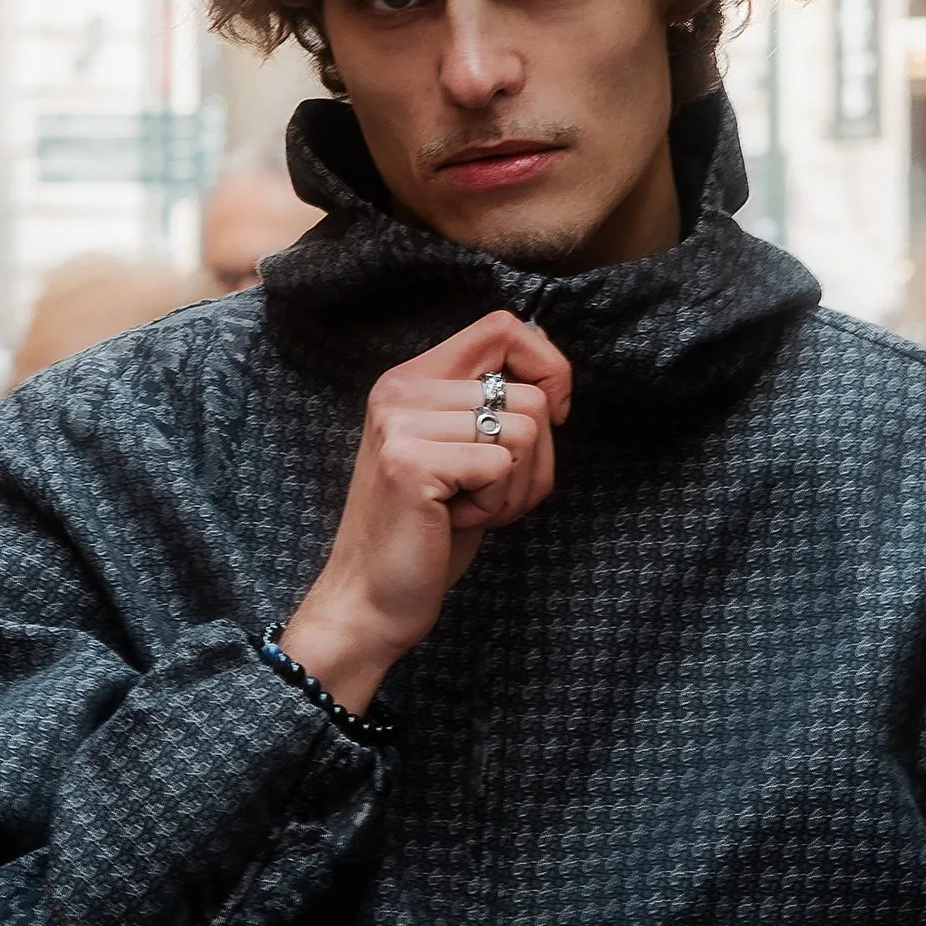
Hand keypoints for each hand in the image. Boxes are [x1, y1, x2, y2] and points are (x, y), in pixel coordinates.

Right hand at [279, 309, 571, 711]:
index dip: (548, 365)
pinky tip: (457, 520)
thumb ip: (494, 403)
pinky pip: (503, 465)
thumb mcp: (464, 452)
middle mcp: (400, 389)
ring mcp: (402, 424)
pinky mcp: (411, 463)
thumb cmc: (428, 532)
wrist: (371, 599)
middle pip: (530, 392)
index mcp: (412, 378)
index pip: (502, 326)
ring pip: (526, 430)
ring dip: (517, 487)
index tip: (553, 416)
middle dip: (537, 459)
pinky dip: (498, 505)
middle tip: (490, 493)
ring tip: (471, 509)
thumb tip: (549, 352)